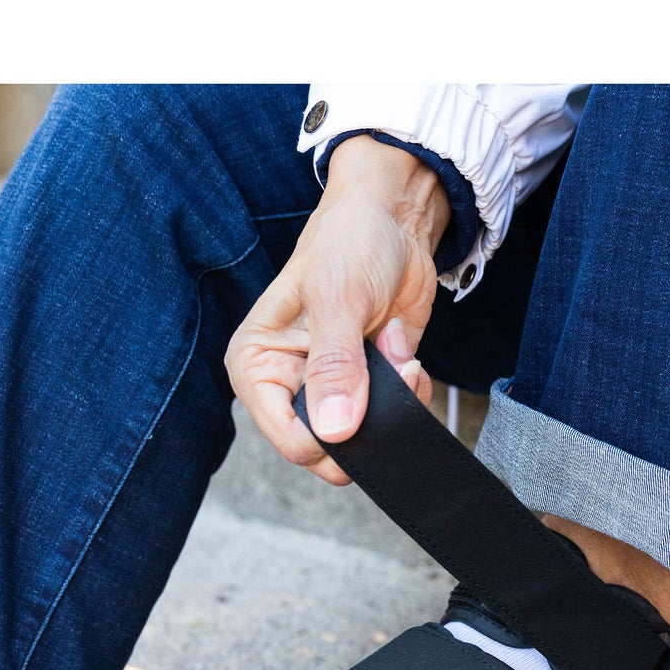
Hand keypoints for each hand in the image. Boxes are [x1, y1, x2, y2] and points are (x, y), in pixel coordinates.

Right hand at [226, 135, 450, 484]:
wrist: (394, 220)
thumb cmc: (348, 243)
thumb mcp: (336, 300)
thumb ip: (335, 367)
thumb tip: (334, 431)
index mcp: (258, 367)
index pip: (288, 438)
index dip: (328, 437)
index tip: (359, 405)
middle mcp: (290, 385)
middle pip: (328, 449)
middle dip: (367, 420)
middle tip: (385, 372)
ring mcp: (332, 390)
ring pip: (366, 438)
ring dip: (394, 404)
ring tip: (394, 354)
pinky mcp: (370, 386)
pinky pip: (395, 418)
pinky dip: (411, 393)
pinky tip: (405, 355)